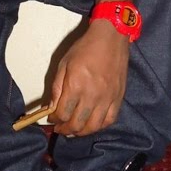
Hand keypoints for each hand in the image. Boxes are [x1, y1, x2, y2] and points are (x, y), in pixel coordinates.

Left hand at [47, 20, 130, 136]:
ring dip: (81, 132)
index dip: (54, 119)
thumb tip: (51, 107)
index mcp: (76, 86)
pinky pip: (109, 120)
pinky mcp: (118, 98)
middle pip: (77, 124)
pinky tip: (92, 124)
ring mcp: (107, 98)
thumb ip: (57, 88)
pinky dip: (99, 126)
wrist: (111, 38)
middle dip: (65, 129)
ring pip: (93, 126)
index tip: (51, 118)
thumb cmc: (85, 48)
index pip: (62, 113)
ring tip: (74, 129)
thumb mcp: (64, 64)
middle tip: (60, 128)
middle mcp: (92, 96)